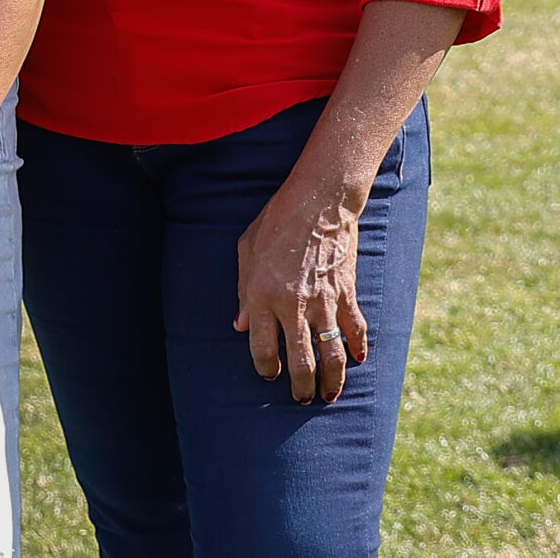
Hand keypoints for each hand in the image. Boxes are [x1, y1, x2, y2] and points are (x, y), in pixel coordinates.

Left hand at [234, 187, 367, 404]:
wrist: (317, 201)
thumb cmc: (275, 221)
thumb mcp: (247, 249)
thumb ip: (242, 290)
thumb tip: (240, 325)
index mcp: (261, 295)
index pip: (262, 349)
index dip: (265, 368)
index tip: (270, 375)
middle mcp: (292, 305)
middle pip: (299, 363)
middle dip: (301, 387)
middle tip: (302, 398)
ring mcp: (322, 302)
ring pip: (330, 357)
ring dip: (331, 382)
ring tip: (329, 395)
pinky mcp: (346, 294)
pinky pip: (355, 331)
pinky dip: (358, 349)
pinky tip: (358, 360)